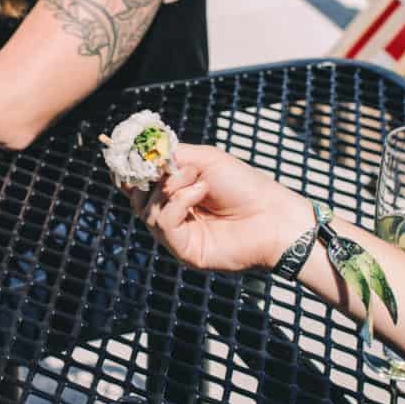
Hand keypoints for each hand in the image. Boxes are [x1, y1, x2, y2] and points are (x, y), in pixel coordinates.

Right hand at [128, 143, 311, 273]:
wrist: (273, 214)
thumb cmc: (245, 186)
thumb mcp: (205, 159)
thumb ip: (172, 156)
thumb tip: (144, 155)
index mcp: (175, 193)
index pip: (140, 185)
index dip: (132, 170)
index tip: (132, 153)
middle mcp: (172, 215)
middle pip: (137, 198)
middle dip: (150, 177)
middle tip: (173, 166)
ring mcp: (176, 234)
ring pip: (147, 211)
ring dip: (170, 188)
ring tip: (197, 179)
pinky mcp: (183, 250)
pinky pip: (163, 223)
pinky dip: (178, 202)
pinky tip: (200, 191)